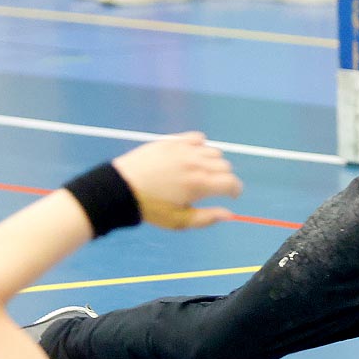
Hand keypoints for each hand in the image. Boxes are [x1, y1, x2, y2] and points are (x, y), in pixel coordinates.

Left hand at [110, 132, 240, 229]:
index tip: (232, 194)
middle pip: (225, 165)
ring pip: (213, 151)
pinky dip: (200, 146)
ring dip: (213, 161)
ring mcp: (185, 149)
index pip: (231, 182)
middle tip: (212, 186)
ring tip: (201, 171)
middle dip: (223, 177)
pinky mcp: (173, 141)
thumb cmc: (151, 208)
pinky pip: (198, 137)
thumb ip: (207, 218)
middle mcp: (196, 163)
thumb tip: (230, 214)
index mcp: (199, 184)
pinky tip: (192, 155)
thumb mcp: (179, 221)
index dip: (235, 190)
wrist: (122, 188)